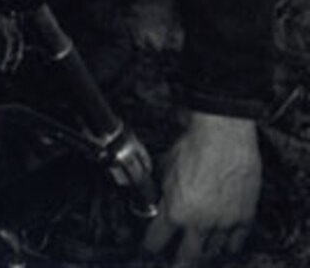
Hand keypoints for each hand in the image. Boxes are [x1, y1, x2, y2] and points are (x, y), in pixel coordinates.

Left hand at [143, 112, 260, 263]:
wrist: (224, 137)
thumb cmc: (193, 146)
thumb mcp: (166, 168)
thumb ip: (163, 189)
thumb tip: (161, 194)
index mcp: (175, 212)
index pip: (157, 240)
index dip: (151, 245)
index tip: (150, 247)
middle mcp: (199, 224)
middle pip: (188, 257)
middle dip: (179, 262)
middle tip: (175, 262)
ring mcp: (223, 224)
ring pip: (213, 252)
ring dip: (204, 251)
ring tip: (198, 250)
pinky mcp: (243, 219)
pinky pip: (235, 243)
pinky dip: (228, 244)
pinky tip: (222, 243)